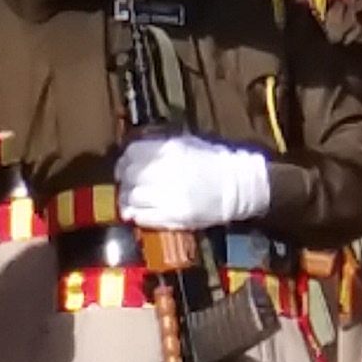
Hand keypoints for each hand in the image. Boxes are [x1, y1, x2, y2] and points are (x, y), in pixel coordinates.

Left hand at [114, 133, 272, 234]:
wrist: (237, 187)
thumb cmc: (214, 162)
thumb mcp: (187, 144)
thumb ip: (160, 147)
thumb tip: (135, 155)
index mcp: (169, 149)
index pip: (132, 153)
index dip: (124, 161)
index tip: (125, 167)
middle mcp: (165, 171)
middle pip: (129, 176)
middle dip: (126, 181)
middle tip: (128, 185)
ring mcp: (168, 196)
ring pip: (132, 198)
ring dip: (128, 200)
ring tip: (133, 201)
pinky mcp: (173, 217)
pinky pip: (142, 217)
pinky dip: (137, 215)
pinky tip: (140, 212)